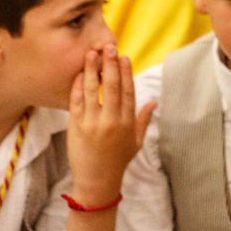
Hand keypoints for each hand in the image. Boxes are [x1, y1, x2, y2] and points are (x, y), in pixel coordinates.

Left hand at [67, 45, 155, 204]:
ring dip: (91, 70)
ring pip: (92, 91)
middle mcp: (111, 121)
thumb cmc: (117, 162)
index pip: (128, 92)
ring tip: (91, 54)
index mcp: (127, 123)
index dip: (126, 73)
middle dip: (110, 65)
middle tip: (109, 47)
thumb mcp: (136, 142)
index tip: (124, 57)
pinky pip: (76, 101)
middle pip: (111, 87)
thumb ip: (144, 120)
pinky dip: (77, 86)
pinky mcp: (77, 126)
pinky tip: (79, 74)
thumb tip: (153, 102)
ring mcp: (93, 123)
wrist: (96, 182)